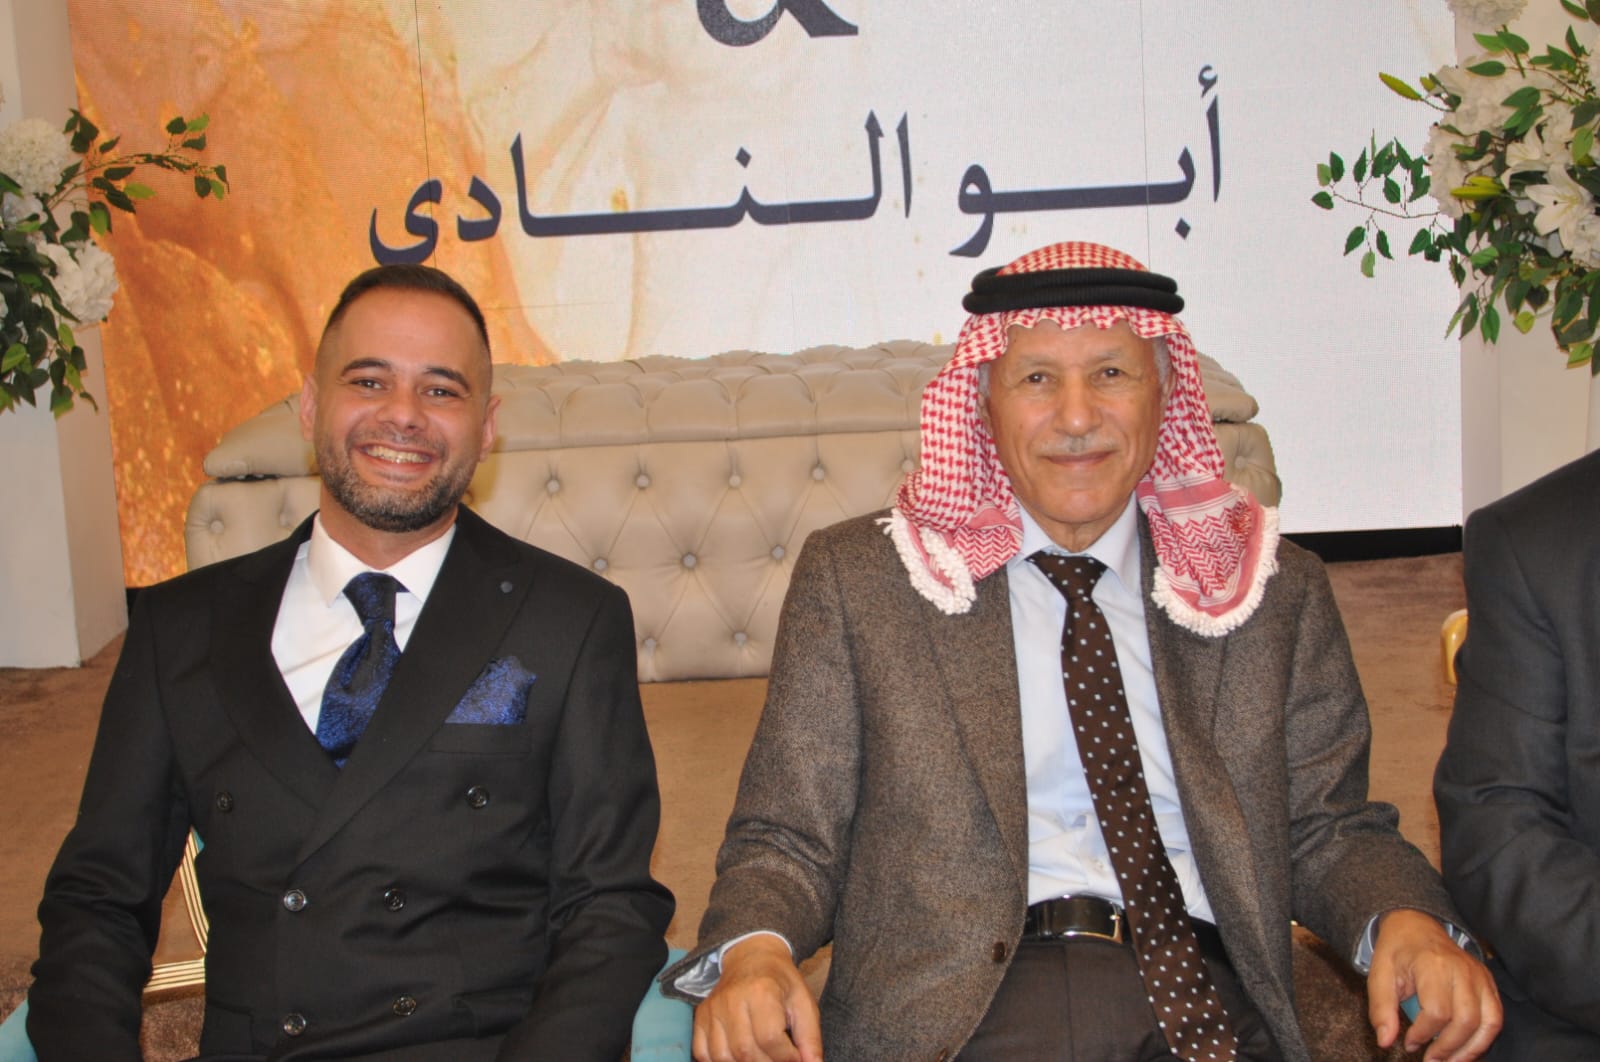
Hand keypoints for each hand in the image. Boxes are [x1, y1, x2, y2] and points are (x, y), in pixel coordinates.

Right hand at [692, 935, 822, 1061]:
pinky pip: (703, 1052)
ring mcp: (713, 1008)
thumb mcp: (804, 1003)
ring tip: (762, 1057)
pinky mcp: (701, 1016)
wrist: (752, 958)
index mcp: (762, 991)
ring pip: (723, 1056)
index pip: (770, 1038)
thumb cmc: (781, 982)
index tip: (795, 1058)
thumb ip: (810, 1038)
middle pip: (745, 1051)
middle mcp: (732, 999)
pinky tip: (738, 1056)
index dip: (786, 1057)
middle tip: (779, 1059)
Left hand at [1367, 908, 1501, 1060]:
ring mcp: (1480, 976)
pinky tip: (1465, 1051)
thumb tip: (1385, 1042)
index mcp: (1433, 964)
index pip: (1436, 1010)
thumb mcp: (1379, 975)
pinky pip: (1495, 1018)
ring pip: (1488, 1022)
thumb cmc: (1397, 953)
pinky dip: (1483, 1039)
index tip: (1409, 1043)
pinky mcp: (1489, 983)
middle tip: (1430, 1060)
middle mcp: (1463, 969)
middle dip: (1448, 1048)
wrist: (1416, 926)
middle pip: (1466, 1020)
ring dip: (1470, 1050)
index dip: (1423, 1034)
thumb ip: (1381, 1008)